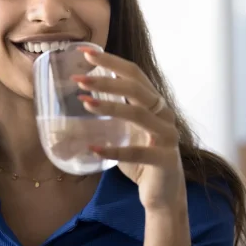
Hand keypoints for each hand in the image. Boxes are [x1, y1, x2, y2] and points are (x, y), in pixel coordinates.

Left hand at [70, 47, 186, 212]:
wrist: (163, 194)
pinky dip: (114, 149)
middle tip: (78, 77)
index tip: (85, 51)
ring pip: (139, 114)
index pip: (133, 73)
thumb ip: (113, 111)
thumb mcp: (125, 129)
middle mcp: (164, 114)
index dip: (110, 60)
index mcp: (154, 103)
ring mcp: (167, 136)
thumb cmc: (142, 158)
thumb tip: (81, 94)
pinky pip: (138, 152)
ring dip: (110, 106)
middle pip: (136, 87)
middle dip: (106, 79)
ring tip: (84, 103)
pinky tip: (93, 147)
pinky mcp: (165, 159)